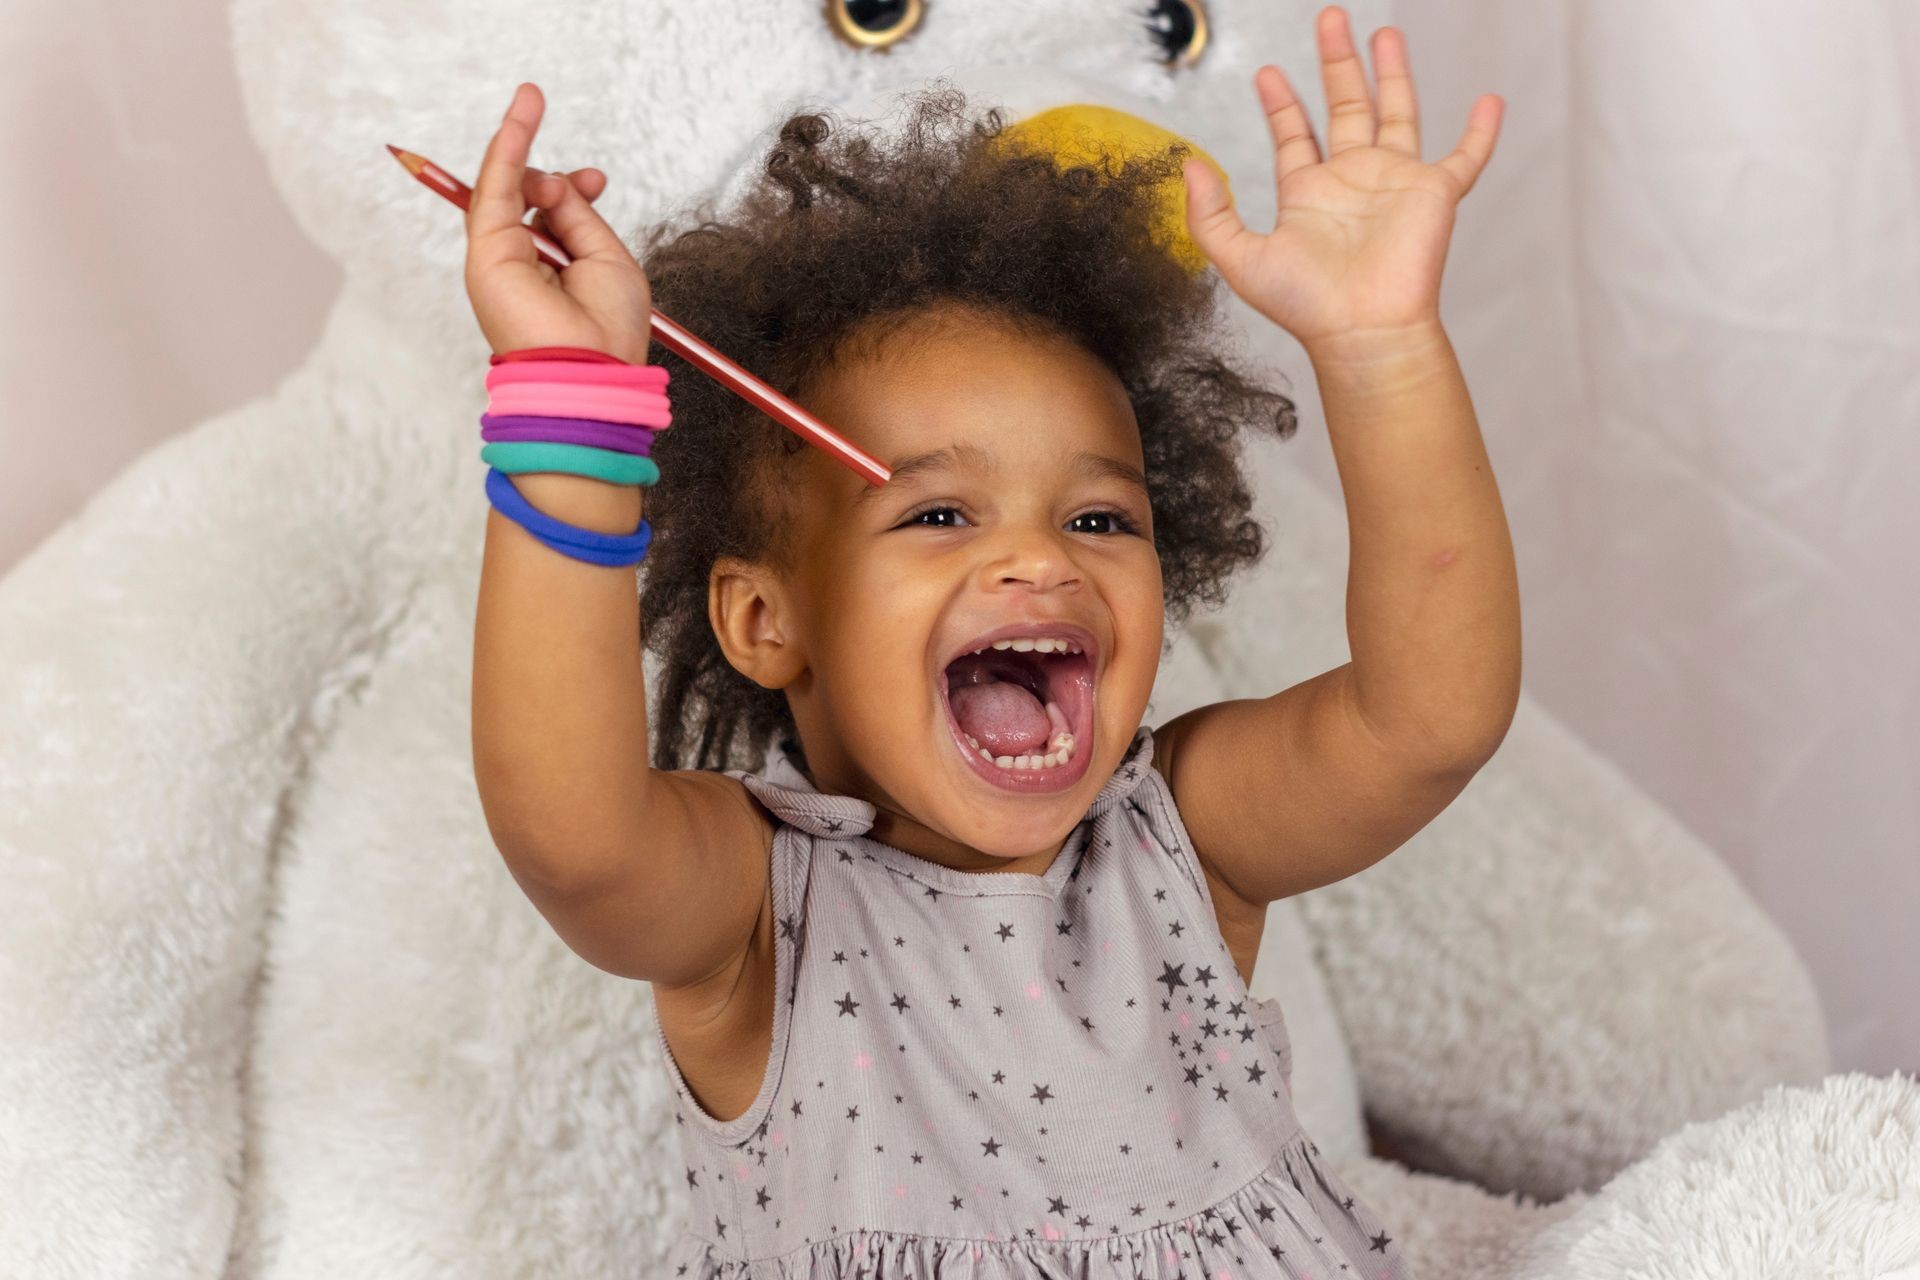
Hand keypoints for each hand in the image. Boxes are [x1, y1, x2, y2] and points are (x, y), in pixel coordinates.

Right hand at [464, 82, 652, 363]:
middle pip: (523, 198)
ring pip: (501, 186)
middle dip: (552, 174)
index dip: (570, 189)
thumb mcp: (607, 259)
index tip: (596, 179)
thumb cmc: (607, 331)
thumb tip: (555, 181)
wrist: (589, 371)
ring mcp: (500, 258)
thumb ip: (579, 215)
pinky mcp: (487, 252)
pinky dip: (506, 149)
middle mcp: (522, 266)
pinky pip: (494, 188)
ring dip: (516, 138)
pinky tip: (519, 116)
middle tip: (586, 174)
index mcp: (553, 272)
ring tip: (531, 97)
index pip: (548, 215)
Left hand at [1180, 6, 1502, 351]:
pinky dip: (1481, 131)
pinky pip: (1466, 157)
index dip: (1281, 103)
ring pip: (1397, 113)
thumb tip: (1191, 166)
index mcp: (1309, 193)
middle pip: (1346, 107)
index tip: (1268, 72)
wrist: (1362, 331)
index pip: (1294, 135)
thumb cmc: (1306, 305)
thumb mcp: (1240, 259)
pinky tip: (1490, 101)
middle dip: (1337, 63)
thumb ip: (1209, 215)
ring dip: (1392, 73)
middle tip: (1330, 19)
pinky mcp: (1434, 194)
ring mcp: (1395, 183)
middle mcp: (1352, 181)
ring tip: (1385, 33)